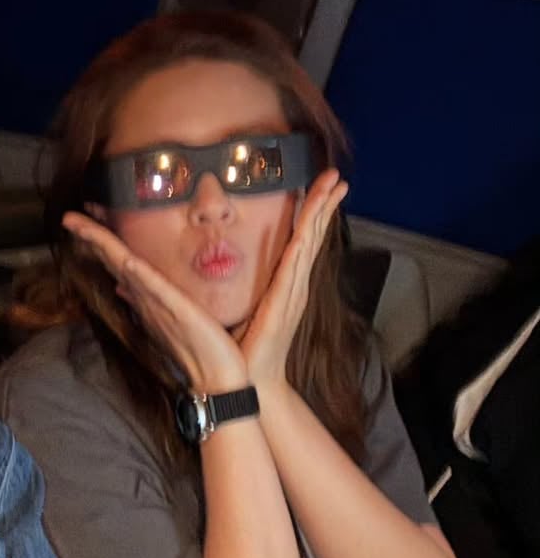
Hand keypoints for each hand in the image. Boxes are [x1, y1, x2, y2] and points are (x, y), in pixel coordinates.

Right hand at [63, 212, 247, 394]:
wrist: (218, 382)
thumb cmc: (209, 352)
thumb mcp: (189, 317)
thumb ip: (167, 300)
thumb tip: (136, 290)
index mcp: (150, 300)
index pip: (122, 265)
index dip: (103, 243)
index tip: (86, 222)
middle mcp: (147, 300)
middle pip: (114, 261)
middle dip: (93, 237)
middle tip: (71, 216)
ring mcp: (156, 305)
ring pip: (123, 266)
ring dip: (101, 243)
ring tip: (79, 223)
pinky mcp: (174, 310)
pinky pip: (149, 285)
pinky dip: (133, 270)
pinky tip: (122, 256)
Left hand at [239, 170, 347, 387]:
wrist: (249, 380)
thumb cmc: (244, 348)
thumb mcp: (241, 308)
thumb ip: (237, 287)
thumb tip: (220, 269)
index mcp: (285, 285)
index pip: (301, 241)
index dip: (312, 214)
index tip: (320, 187)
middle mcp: (294, 284)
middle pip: (312, 235)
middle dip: (325, 204)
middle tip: (338, 176)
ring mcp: (293, 291)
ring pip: (310, 241)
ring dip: (322, 212)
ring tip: (336, 186)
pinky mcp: (285, 300)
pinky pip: (298, 261)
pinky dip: (307, 238)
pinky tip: (313, 219)